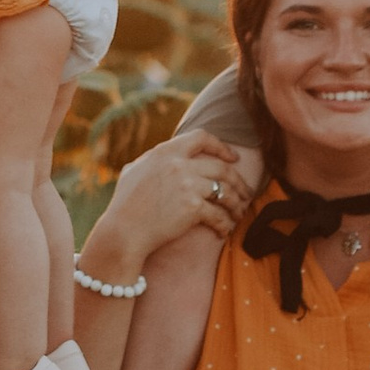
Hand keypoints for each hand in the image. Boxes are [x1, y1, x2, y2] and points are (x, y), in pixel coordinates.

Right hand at [91, 131, 258, 280]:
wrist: (123, 231)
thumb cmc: (125, 205)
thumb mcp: (134, 172)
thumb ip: (151, 161)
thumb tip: (160, 157)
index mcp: (165, 152)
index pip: (201, 138)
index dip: (222, 147)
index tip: (234, 158)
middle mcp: (179, 164)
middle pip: (222, 168)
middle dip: (239, 182)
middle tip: (246, 193)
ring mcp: (188, 185)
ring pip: (226, 191)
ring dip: (237, 204)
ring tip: (238, 213)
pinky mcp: (193, 207)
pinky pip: (219, 215)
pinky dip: (225, 224)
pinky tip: (225, 231)